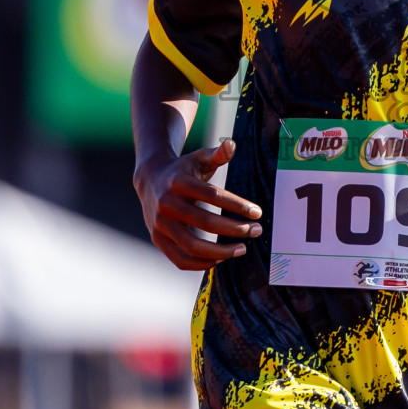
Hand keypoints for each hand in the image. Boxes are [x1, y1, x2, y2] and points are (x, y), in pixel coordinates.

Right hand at [133, 139, 263, 270]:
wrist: (150, 180)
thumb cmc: (184, 170)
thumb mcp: (199, 158)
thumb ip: (217, 154)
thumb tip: (231, 144)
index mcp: (178, 182)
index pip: (213, 196)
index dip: (237, 205)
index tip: (257, 213)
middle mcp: (166, 204)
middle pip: (206, 222)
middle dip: (235, 229)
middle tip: (256, 231)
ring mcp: (160, 224)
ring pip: (192, 246)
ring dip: (221, 252)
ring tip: (242, 248)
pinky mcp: (157, 239)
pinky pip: (180, 259)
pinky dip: (202, 264)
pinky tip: (221, 258)